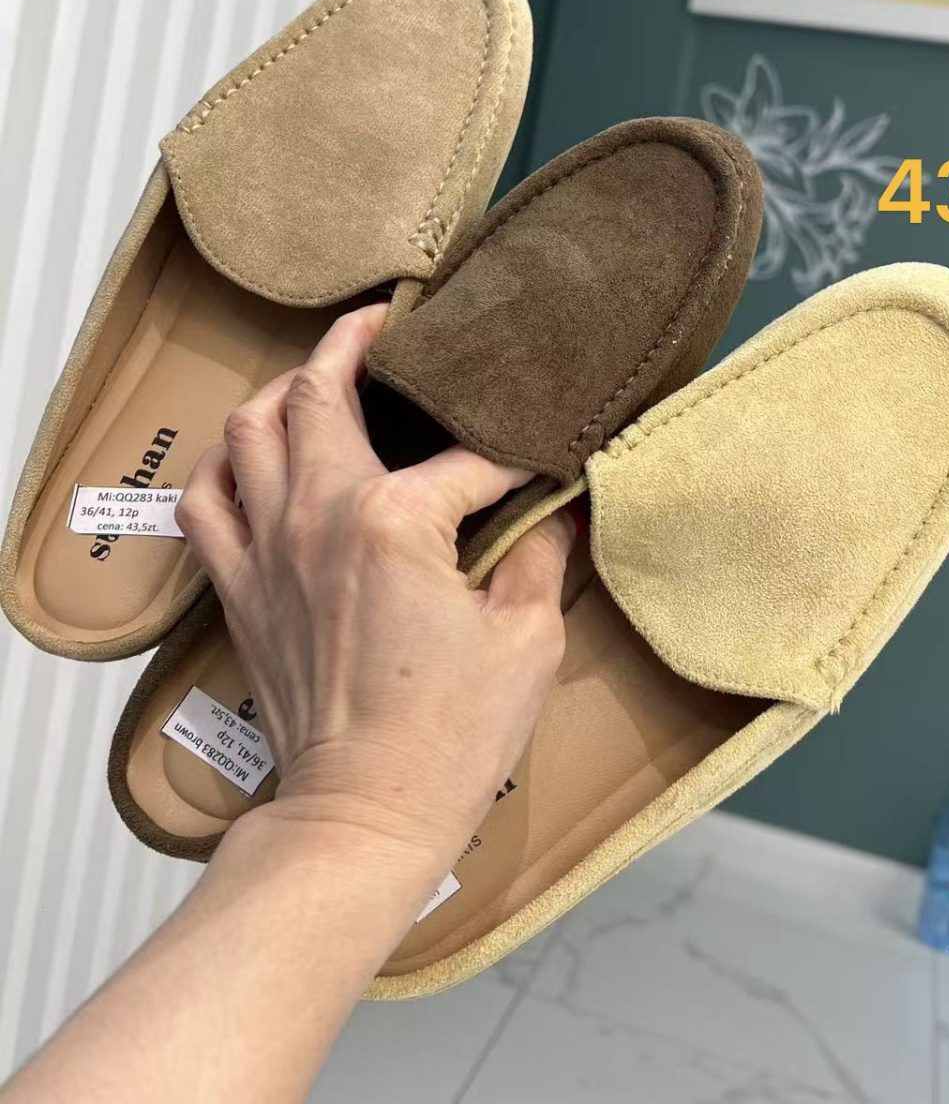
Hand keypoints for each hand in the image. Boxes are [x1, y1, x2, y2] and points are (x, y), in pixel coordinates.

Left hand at [177, 304, 573, 872]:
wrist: (363, 815)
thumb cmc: (450, 737)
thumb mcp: (528, 639)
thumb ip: (540, 553)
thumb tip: (554, 507)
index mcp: (397, 519)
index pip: (466, 456)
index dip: (511, 452)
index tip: (537, 459)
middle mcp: (319, 513)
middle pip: (325, 390)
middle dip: (359, 342)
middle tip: (389, 322)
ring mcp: (268, 545)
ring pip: (251, 425)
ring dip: (286, 384)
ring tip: (321, 371)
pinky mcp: (239, 585)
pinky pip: (205, 499)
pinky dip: (224, 461)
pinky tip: (253, 453)